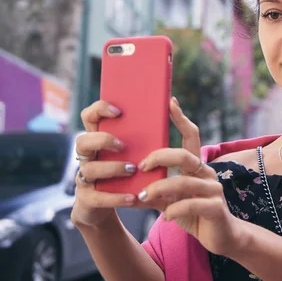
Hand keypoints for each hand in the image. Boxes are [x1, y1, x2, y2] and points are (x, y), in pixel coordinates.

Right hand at [71, 101, 136, 228]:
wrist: (109, 204)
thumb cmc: (128, 172)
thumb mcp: (136, 152)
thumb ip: (145, 134)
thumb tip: (171, 105)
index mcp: (99, 140)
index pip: (89, 117)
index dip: (99, 110)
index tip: (119, 111)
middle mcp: (88, 157)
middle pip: (82, 141)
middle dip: (102, 140)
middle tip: (122, 145)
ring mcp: (85, 177)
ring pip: (89, 169)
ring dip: (112, 168)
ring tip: (132, 169)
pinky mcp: (88, 199)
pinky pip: (98, 197)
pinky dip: (116, 197)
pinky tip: (133, 197)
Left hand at [136, 97, 245, 256]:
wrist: (221, 238)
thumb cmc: (194, 214)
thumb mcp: (170, 200)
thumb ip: (154, 191)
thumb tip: (126, 187)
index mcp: (197, 166)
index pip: (191, 136)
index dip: (181, 119)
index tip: (170, 102)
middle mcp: (207, 173)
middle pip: (185, 154)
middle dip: (160, 157)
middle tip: (141, 166)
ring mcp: (213, 189)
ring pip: (184, 181)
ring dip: (159, 188)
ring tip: (143, 197)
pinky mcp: (215, 208)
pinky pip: (191, 204)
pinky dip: (174, 210)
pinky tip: (165, 217)